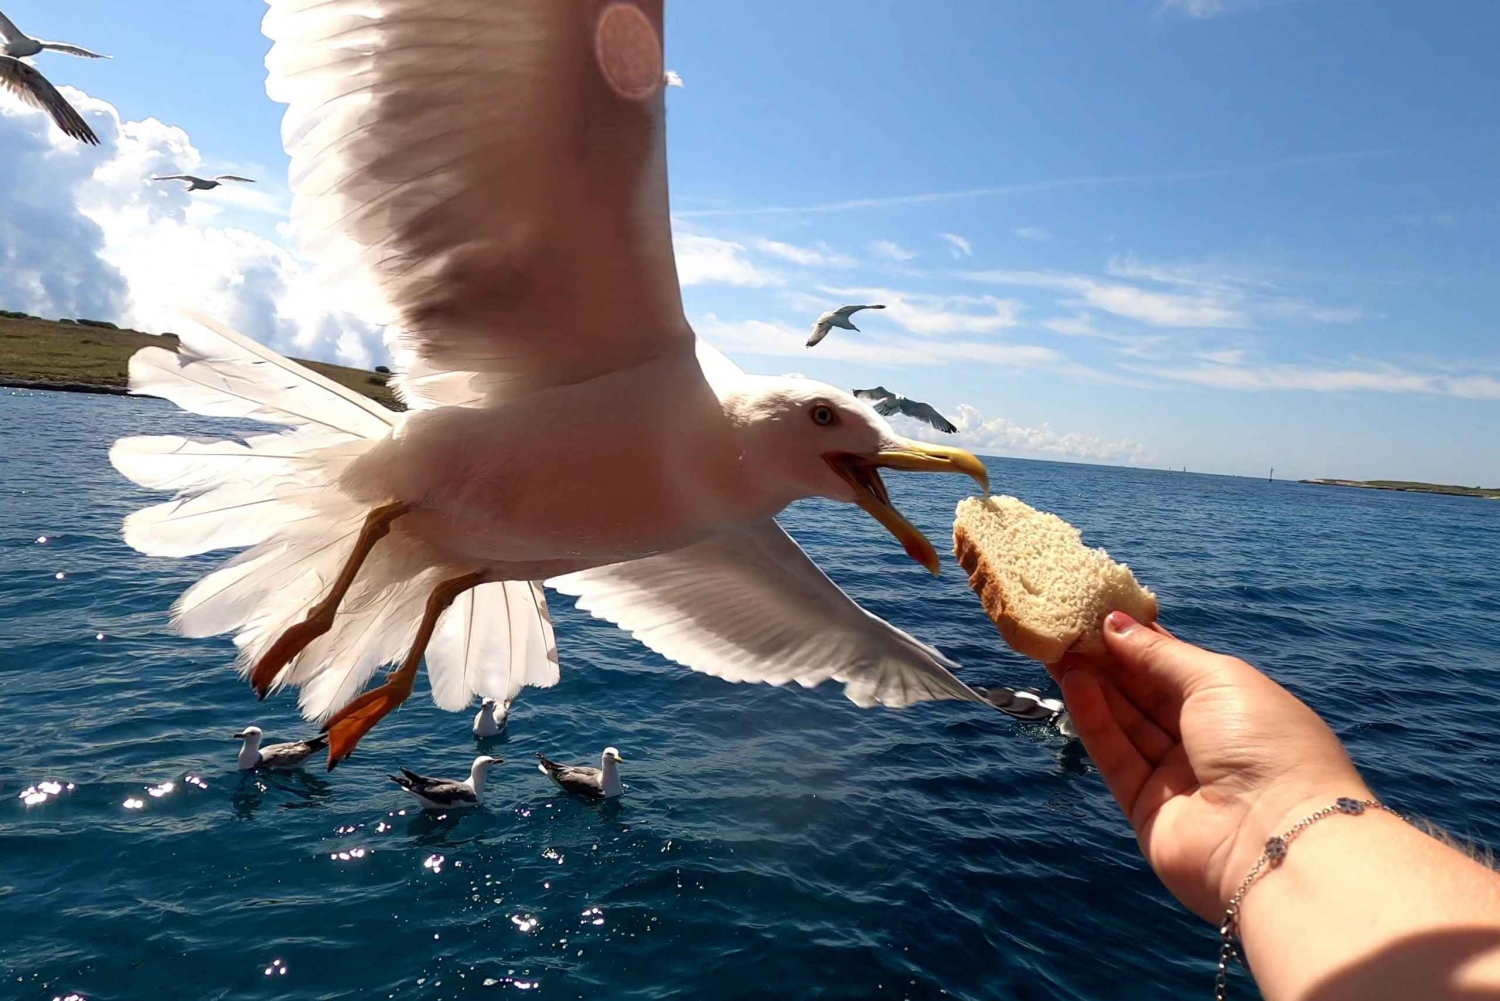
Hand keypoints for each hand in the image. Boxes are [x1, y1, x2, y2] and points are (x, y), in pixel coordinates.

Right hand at [1050, 612, 1369, 921]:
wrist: (1278, 841)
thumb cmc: (1264, 744)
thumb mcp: (1218, 680)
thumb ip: (1158, 654)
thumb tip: (1115, 624)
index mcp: (1237, 707)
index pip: (1178, 667)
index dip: (1140, 641)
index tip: (1099, 614)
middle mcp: (1207, 741)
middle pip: (1147, 695)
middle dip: (1109, 661)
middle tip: (1068, 628)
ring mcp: (1176, 777)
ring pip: (1126, 724)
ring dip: (1095, 685)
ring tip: (1061, 650)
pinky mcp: (1146, 807)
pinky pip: (1116, 756)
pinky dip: (1094, 719)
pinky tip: (1074, 683)